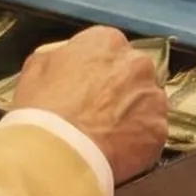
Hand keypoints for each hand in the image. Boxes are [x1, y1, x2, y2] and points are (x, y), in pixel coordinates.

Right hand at [13, 27, 168, 185]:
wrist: (58, 153)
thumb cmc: (42, 107)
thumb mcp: (37, 67)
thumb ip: (60, 56)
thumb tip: (67, 59)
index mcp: (107, 41)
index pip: (108, 48)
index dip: (96, 69)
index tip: (86, 86)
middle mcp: (137, 63)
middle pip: (133, 72)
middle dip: (119, 88)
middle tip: (99, 111)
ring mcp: (152, 97)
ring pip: (146, 102)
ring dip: (133, 113)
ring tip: (109, 134)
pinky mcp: (159, 130)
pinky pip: (150, 132)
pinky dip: (138, 141)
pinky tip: (118, 151)